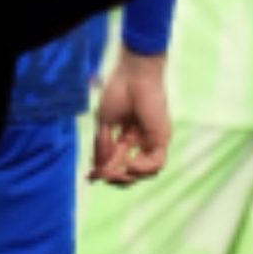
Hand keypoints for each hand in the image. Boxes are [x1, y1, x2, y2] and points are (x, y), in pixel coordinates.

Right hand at [89, 50, 170, 185]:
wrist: (134, 76)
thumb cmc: (119, 92)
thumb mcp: (104, 122)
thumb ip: (102, 146)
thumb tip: (98, 169)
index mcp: (126, 136)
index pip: (116, 160)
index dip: (103, 171)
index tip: (90, 178)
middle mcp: (140, 141)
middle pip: (128, 169)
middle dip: (113, 176)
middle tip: (101, 176)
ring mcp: (152, 141)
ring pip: (144, 172)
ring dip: (128, 177)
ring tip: (115, 172)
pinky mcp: (162, 139)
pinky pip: (156, 164)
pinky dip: (141, 169)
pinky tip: (129, 164)